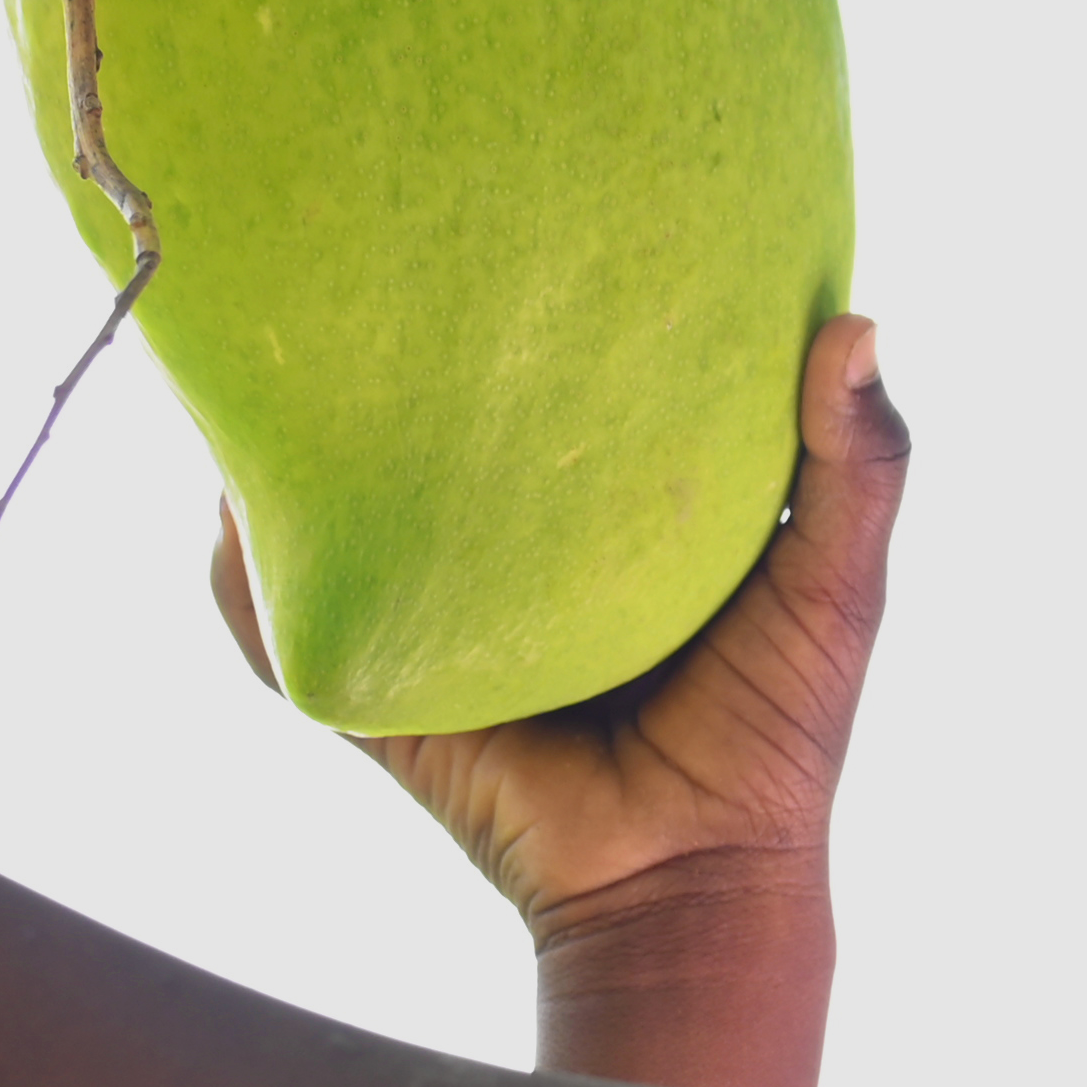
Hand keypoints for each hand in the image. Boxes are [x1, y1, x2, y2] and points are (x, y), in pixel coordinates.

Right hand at [212, 313, 905, 970]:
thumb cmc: (777, 737)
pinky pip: (294, 629)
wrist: (691, 880)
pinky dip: (246, 577)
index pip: (564, 392)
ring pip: (351, 519)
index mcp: (611, 516)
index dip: (544, 314)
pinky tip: (228, 504)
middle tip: (368, 254)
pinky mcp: (388, 690)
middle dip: (397, 361)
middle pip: (438, 441)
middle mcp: (512, 557)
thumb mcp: (836, 586)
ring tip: (266, 362)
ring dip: (300, 455)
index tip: (526, 206)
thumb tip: (858, 319)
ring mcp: (439, 622)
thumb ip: (858, 467)